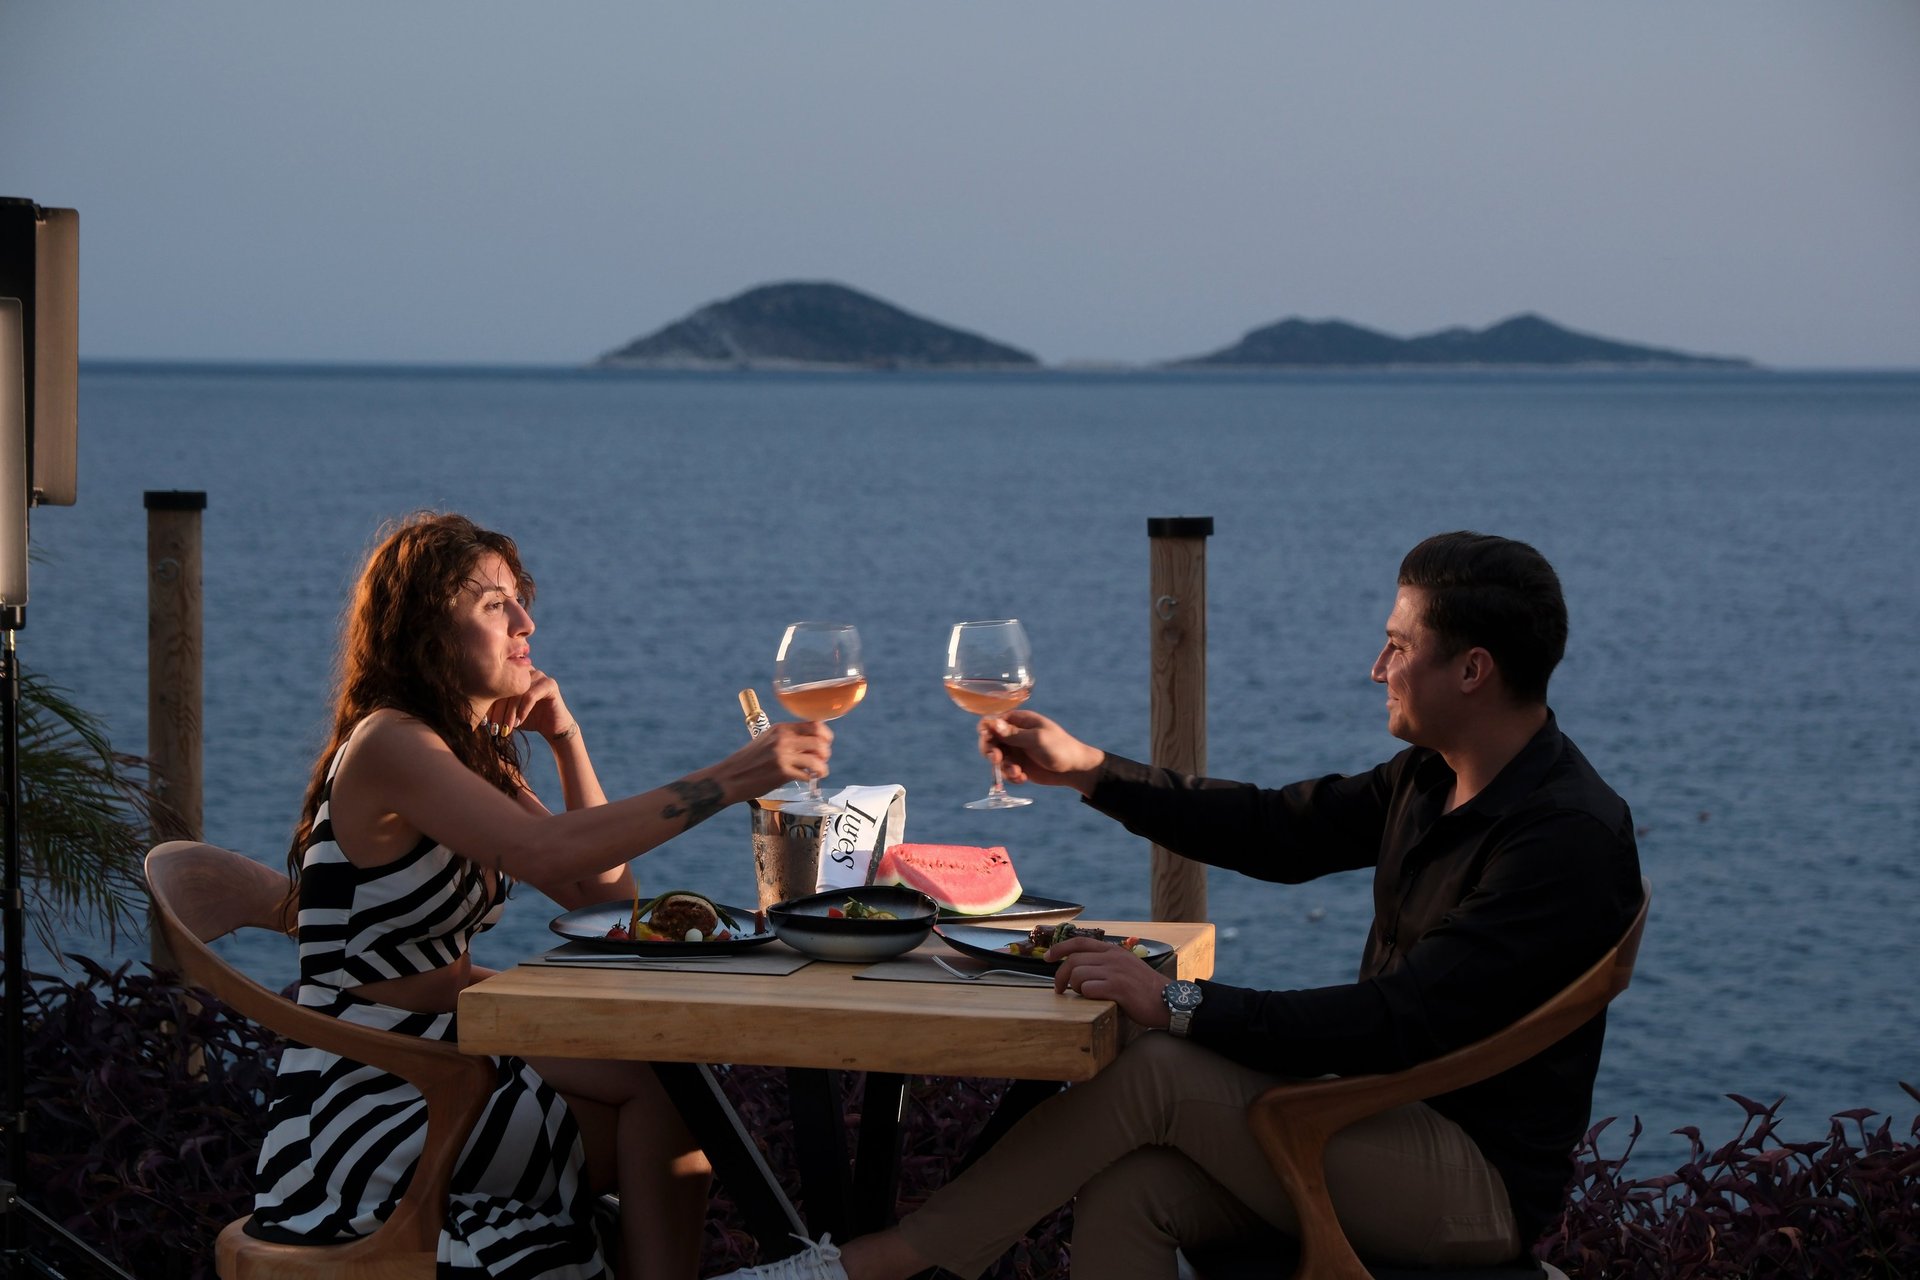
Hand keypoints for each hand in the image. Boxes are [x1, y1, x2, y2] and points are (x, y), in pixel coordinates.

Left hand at [483, 668, 576, 741]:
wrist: (553, 728)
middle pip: (506, 689)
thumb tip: (473, 709)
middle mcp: (526, 671)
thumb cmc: (527, 719)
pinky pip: (531, 695)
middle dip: (499, 711)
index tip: (484, 723)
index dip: (489, 705)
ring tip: (506, 729)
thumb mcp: (507, 713)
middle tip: (494, 728)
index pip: (497, 686)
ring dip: (510, 713)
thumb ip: (494, 708)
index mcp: (514, 674)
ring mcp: (539, 675)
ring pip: (518, 693)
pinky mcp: (550, 684)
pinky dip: (523, 710)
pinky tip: (519, 723)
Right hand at [715, 720, 832, 802]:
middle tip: (821, 760)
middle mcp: (783, 739)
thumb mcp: (767, 740)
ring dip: (822, 767)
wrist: (729, 777)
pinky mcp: (782, 773)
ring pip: (817, 759)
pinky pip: (808, 775)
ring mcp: (783, 756)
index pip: (815, 725)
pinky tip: (810, 779)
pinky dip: (813, 778)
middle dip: (825, 753)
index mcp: (781, 728)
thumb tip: (812, 742)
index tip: (825, 743)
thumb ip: (787, 738)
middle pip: (820, 741)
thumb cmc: (748, 761)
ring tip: (819, 772)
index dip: (825, 735)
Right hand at [978, 711, 1104, 794]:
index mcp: (1018, 721)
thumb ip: (1014, 734)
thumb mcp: (1037, 739)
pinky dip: (1011, 776)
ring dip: (1004, 767)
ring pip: (996, 758)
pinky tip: (1023, 779)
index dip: (986, 731)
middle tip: (997, 759)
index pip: (992, 721)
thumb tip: (991, 723)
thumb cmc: (1059, 748)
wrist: (1075, 769)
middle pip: (989, 741)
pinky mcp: (1019, 766)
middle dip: (991, 751)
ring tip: (1018, 773)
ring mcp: (1016, 751)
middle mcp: (1014, 734)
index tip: (988, 740)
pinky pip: (1005, 771)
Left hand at [1049, 937, 1171, 1027]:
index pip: (1080, 942)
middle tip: (1059, 989)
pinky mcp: (1118, 988)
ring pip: (1078, 975)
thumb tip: (1080, 969)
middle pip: (1074, 960)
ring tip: (1084, 995)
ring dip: (1076, 988)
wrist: (1169, 1001)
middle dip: (1060, 975)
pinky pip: (1089, 989)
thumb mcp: (1126, 967)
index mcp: (1114, 951)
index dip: (1060, 948)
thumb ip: (1106, 964)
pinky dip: (1086, 996)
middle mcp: (1113, 958)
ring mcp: (1115, 972)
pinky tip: (1095, 1000)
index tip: (1047, 957)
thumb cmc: (1145, 989)